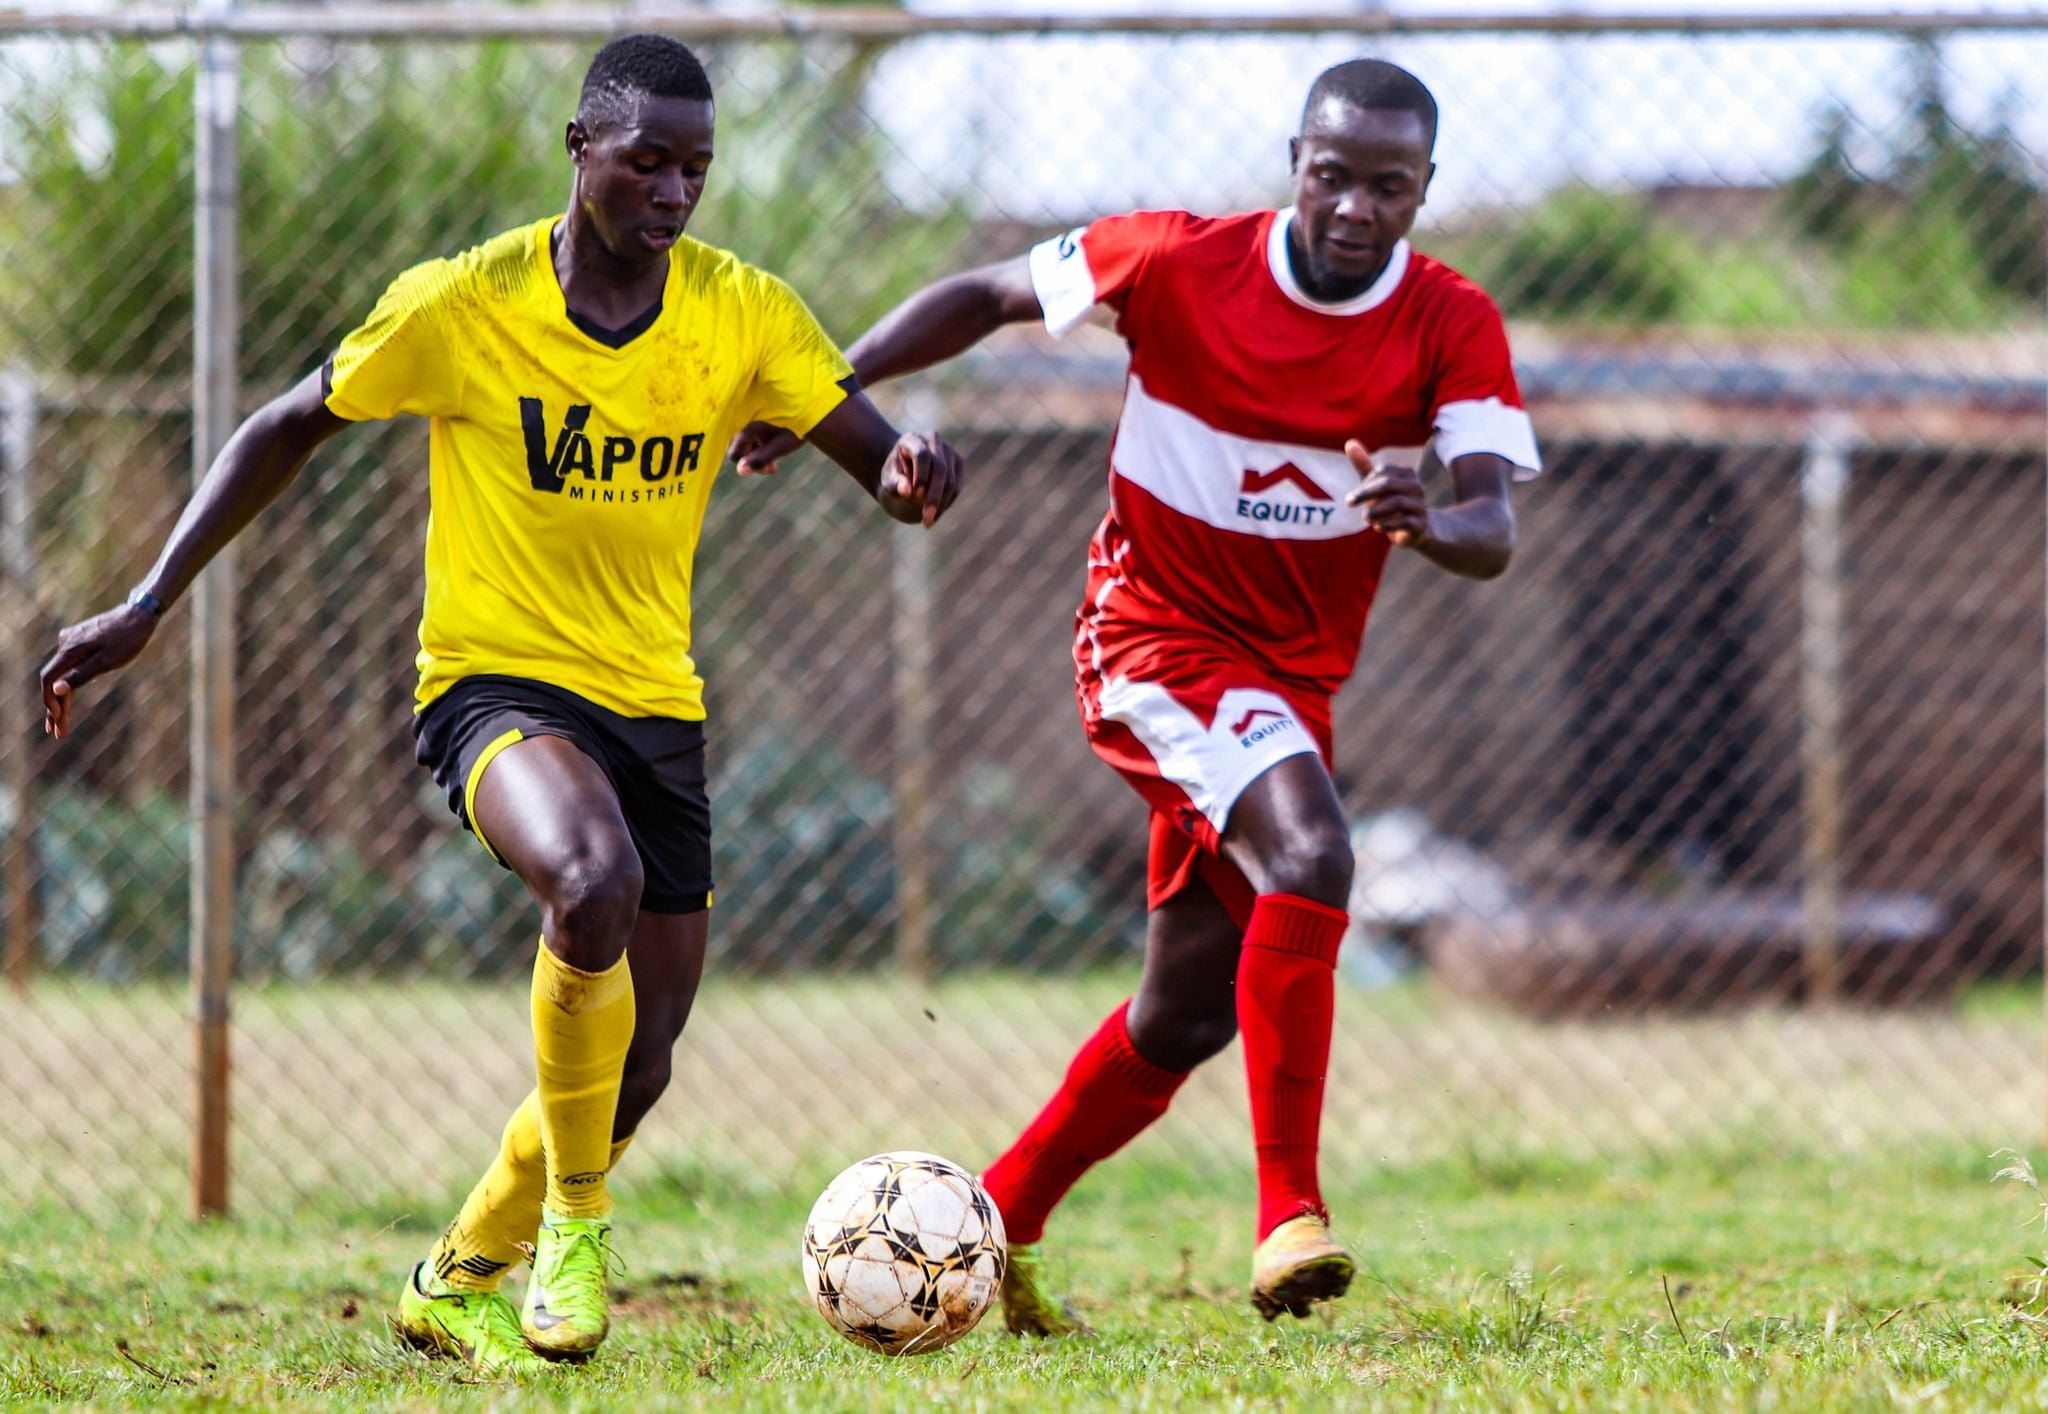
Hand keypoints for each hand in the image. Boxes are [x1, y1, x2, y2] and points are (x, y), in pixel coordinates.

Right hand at [39, 603, 158, 740]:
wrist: (140, 615)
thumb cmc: (128, 638)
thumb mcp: (108, 661)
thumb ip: (81, 675)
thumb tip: (57, 691)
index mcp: (69, 649)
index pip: (49, 679)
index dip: (50, 702)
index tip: (56, 721)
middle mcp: (65, 644)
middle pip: (55, 679)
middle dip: (56, 707)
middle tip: (57, 732)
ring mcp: (72, 642)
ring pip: (63, 673)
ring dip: (63, 698)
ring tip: (62, 723)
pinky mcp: (81, 642)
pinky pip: (71, 666)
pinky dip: (71, 683)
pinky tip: (70, 699)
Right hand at [727, 421, 804, 476]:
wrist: (810, 405)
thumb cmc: (796, 428)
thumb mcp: (781, 446)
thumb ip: (759, 459)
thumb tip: (740, 472)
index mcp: (746, 426)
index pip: (734, 454)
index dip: (749, 465)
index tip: (770, 469)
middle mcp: (742, 419)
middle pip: (738, 447)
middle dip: (753, 458)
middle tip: (773, 467)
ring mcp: (747, 416)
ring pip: (743, 441)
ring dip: (756, 450)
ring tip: (776, 454)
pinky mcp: (754, 414)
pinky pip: (749, 432)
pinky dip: (759, 440)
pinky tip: (774, 442)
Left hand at [880, 432, 963, 527]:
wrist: (905, 468)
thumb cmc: (895, 474)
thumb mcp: (888, 479)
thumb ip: (895, 483)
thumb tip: (908, 490)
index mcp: (912, 439)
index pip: (922, 455)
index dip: (921, 475)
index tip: (915, 495)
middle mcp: (933, 440)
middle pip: (940, 468)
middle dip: (933, 496)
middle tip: (926, 518)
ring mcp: (948, 450)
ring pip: (950, 480)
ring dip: (941, 503)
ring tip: (928, 521)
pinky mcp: (958, 462)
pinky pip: (956, 486)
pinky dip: (947, 502)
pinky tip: (935, 514)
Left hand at [1343, 441, 1429, 548]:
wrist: (1412, 530)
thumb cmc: (1389, 503)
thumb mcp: (1375, 484)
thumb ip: (1364, 465)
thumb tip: (1350, 443)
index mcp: (1406, 473)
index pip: (1383, 472)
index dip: (1365, 483)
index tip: (1352, 498)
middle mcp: (1416, 487)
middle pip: (1388, 485)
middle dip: (1366, 494)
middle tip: (1349, 503)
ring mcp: (1421, 505)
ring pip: (1397, 503)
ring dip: (1376, 511)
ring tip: (1365, 518)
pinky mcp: (1421, 524)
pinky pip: (1405, 522)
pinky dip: (1388, 524)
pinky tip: (1378, 527)